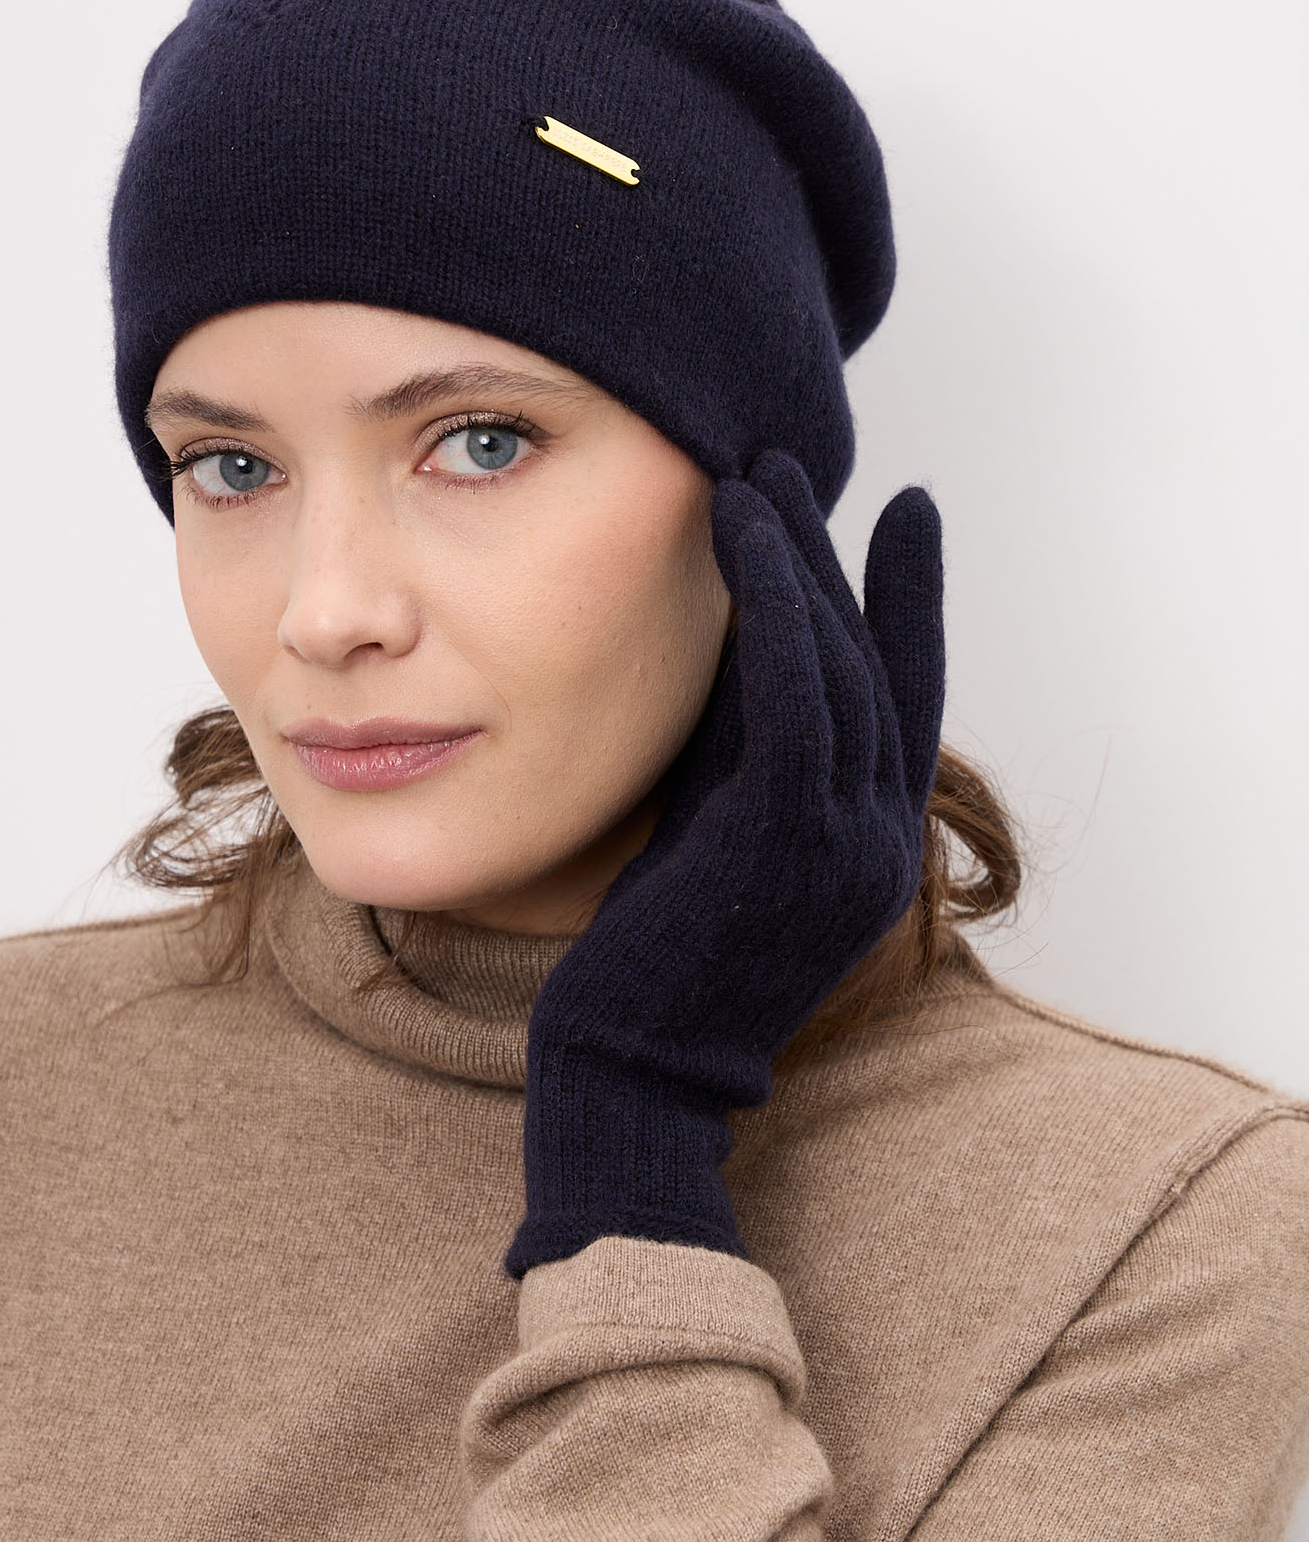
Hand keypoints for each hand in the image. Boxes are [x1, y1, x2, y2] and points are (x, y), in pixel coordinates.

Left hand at [505, 448, 944, 1277]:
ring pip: (843, 663)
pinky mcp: (784, 833)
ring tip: (761, 469)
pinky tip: (749, 528)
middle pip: (876, 664)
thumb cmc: (650, 963)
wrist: (630, 1076)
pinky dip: (781, 601)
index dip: (910, 603)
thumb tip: (735, 643)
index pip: (905, 699)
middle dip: (842, 558)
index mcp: (869, 845)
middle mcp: (879, 839)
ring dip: (805, 557)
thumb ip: (741, 753)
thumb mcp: (713, 839)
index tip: (901, 516)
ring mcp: (845, 840)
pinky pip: (799, 690)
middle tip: (803, 464)